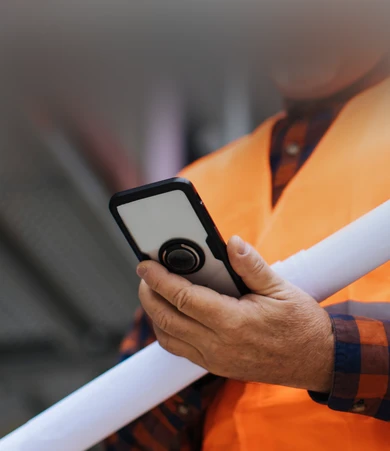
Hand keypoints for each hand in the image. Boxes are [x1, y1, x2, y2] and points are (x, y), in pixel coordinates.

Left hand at [137, 236, 333, 392]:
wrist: (316, 360)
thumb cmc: (300, 324)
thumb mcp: (280, 288)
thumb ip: (251, 265)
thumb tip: (232, 242)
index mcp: (234, 323)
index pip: (183, 298)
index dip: (159, 279)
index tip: (145, 265)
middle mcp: (219, 346)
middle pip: (167, 319)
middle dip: (148, 295)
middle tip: (145, 275)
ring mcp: (216, 360)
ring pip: (168, 338)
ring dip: (155, 314)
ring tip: (155, 292)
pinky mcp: (217, 366)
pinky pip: (180, 350)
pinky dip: (168, 331)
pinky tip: (174, 314)